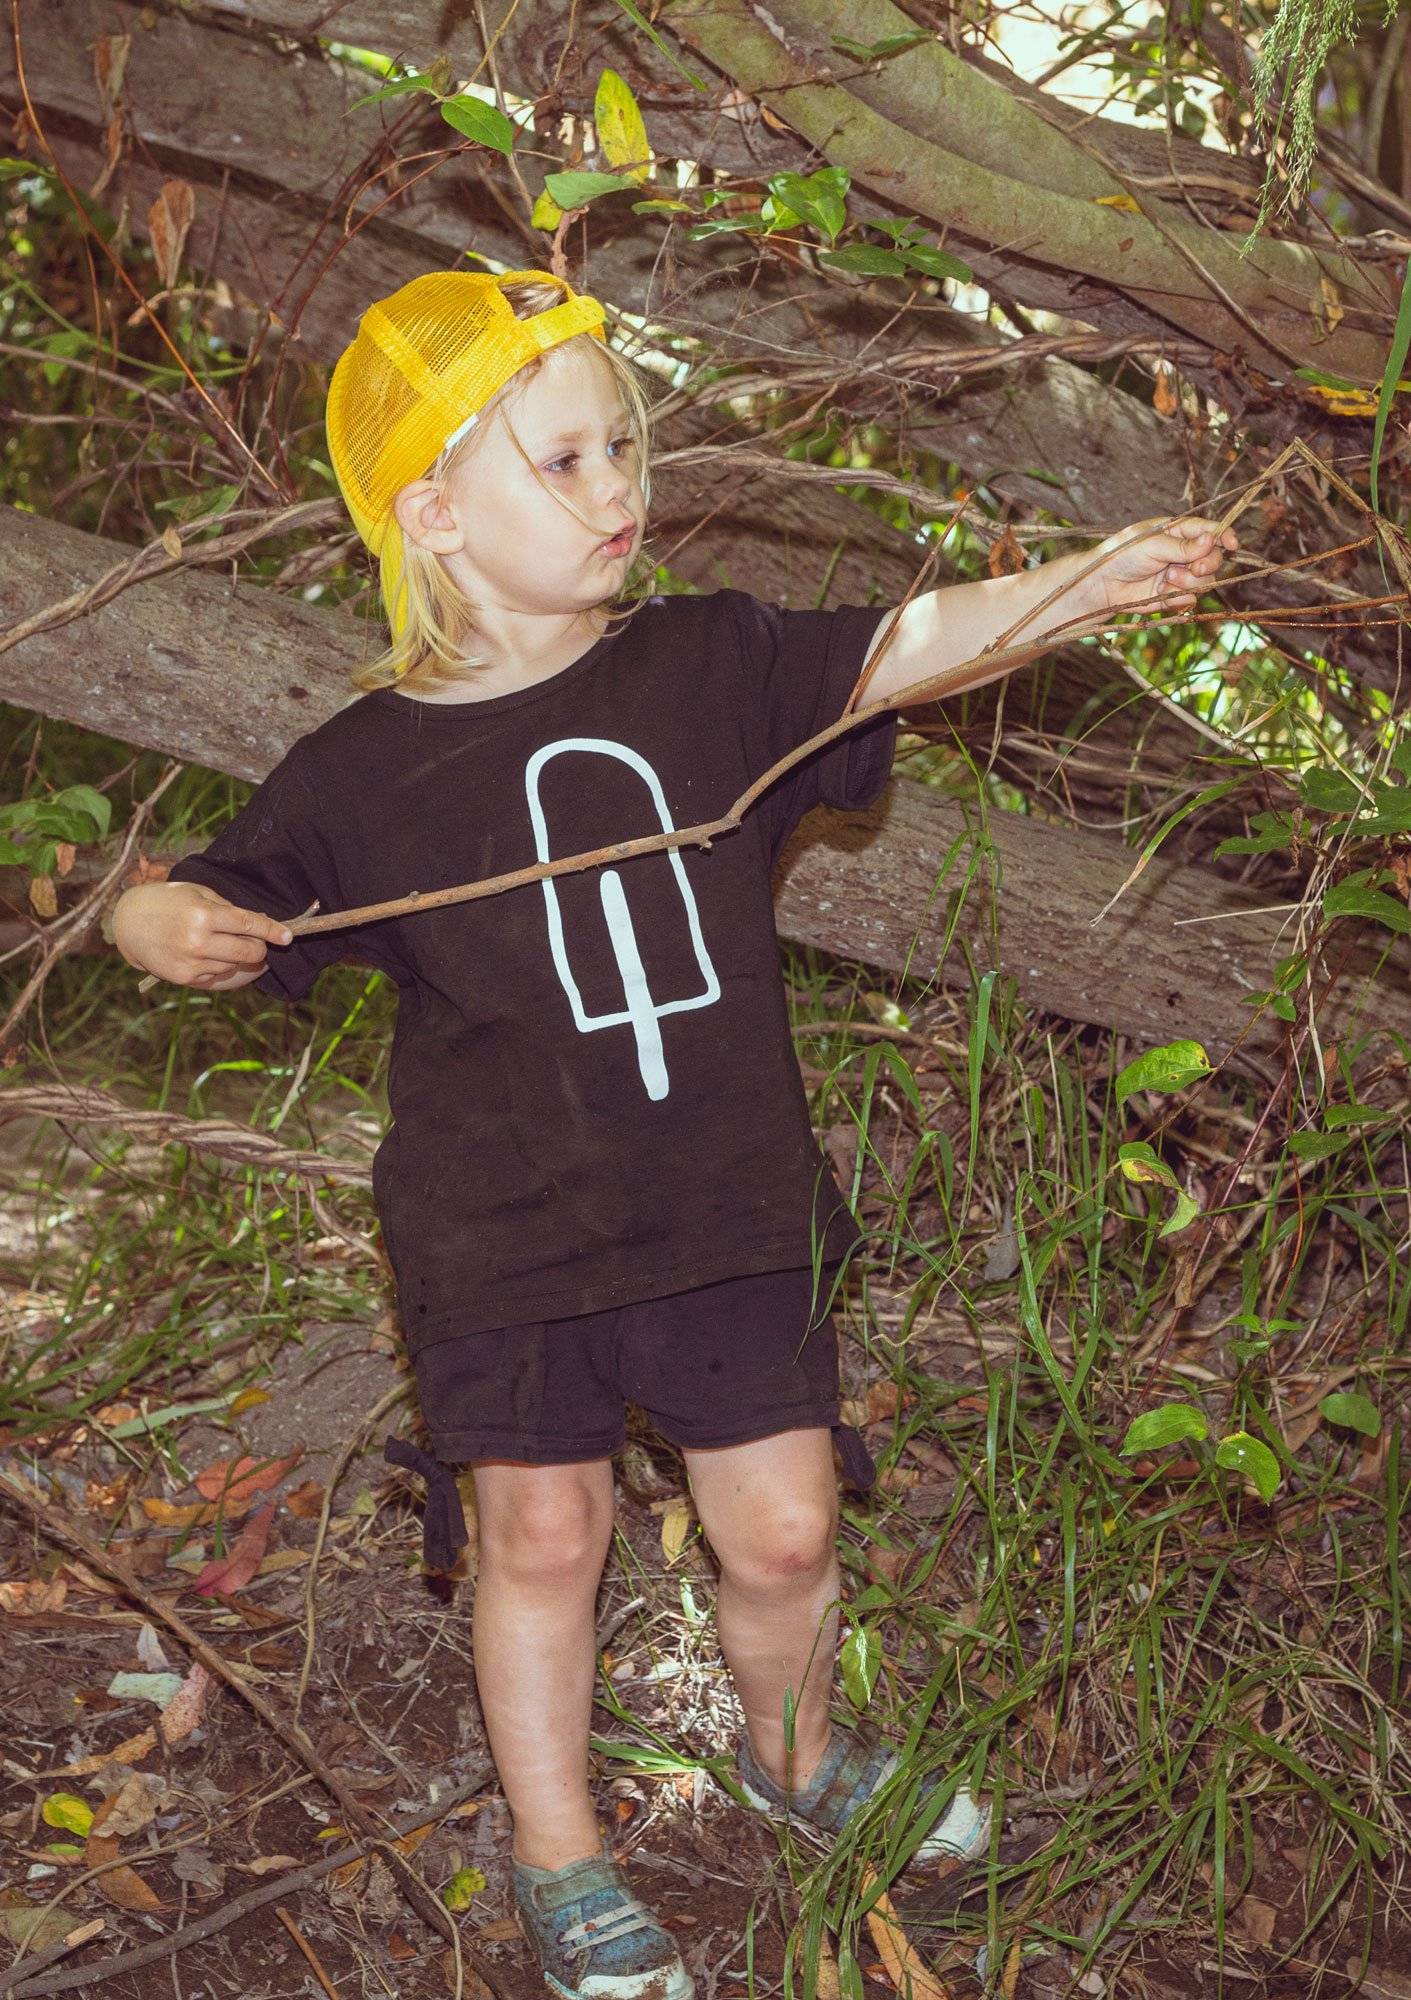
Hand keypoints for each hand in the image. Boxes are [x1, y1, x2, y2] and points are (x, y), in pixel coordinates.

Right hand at [112, 880, 293, 990]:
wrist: (129, 923)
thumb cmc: (168, 901)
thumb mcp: (197, 893)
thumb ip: (228, 908)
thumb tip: (260, 924)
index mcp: (204, 915)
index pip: (249, 925)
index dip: (272, 932)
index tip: (288, 937)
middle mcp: (199, 941)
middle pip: (250, 951)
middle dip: (259, 947)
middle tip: (255, 941)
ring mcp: (192, 962)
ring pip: (235, 965)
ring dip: (239, 956)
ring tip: (222, 943)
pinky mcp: (185, 978)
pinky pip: (217, 975)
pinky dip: (220, 965)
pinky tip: (208, 953)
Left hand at [1084, 513, 1238, 617]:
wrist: (1101, 585)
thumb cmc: (1122, 555)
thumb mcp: (1153, 544)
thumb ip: (1183, 546)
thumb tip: (1211, 540)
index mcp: (1178, 531)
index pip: (1210, 531)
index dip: (1225, 536)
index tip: (1232, 544)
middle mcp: (1183, 552)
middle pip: (1214, 558)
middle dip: (1208, 564)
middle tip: (1193, 568)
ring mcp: (1179, 575)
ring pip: (1205, 580)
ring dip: (1190, 581)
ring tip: (1167, 578)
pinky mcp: (1173, 595)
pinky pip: (1191, 598)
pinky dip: (1180, 596)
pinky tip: (1161, 592)